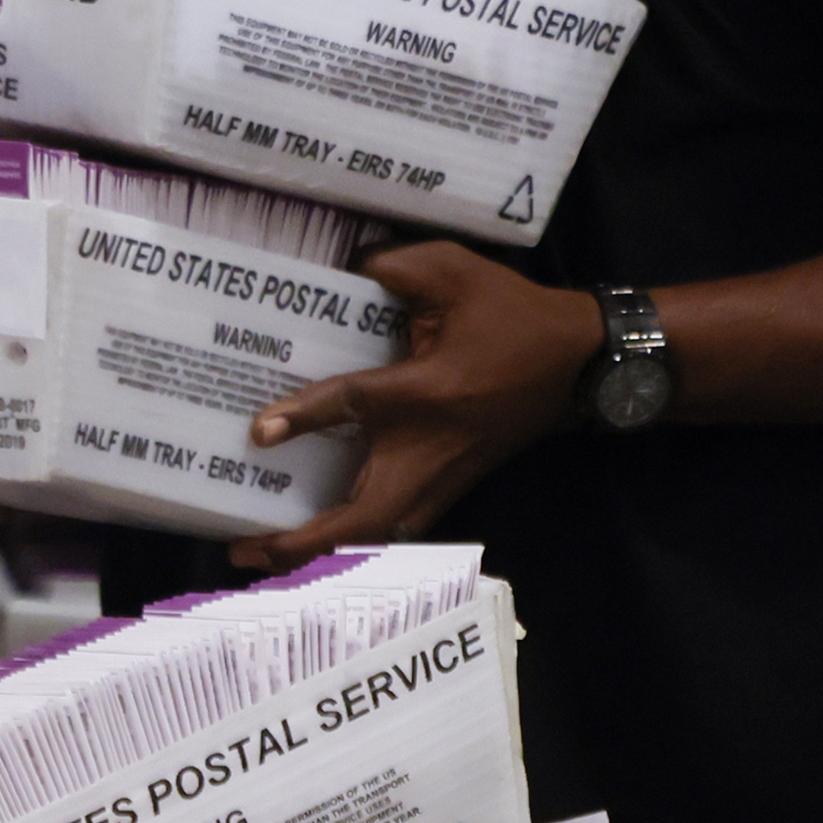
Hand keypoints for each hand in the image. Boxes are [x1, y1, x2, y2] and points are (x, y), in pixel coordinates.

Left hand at [227, 242, 603, 571]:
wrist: (580, 362)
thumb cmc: (514, 317)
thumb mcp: (455, 271)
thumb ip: (394, 268)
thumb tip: (341, 268)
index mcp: (428, 392)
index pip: (356, 405)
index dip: (304, 417)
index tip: (259, 432)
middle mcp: (430, 448)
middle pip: (362, 517)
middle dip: (302, 541)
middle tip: (241, 546)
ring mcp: (442, 477)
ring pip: (378, 534)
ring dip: (322, 552)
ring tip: (261, 555)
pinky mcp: (448, 487)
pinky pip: (394, 527)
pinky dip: (352, 542)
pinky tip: (311, 540)